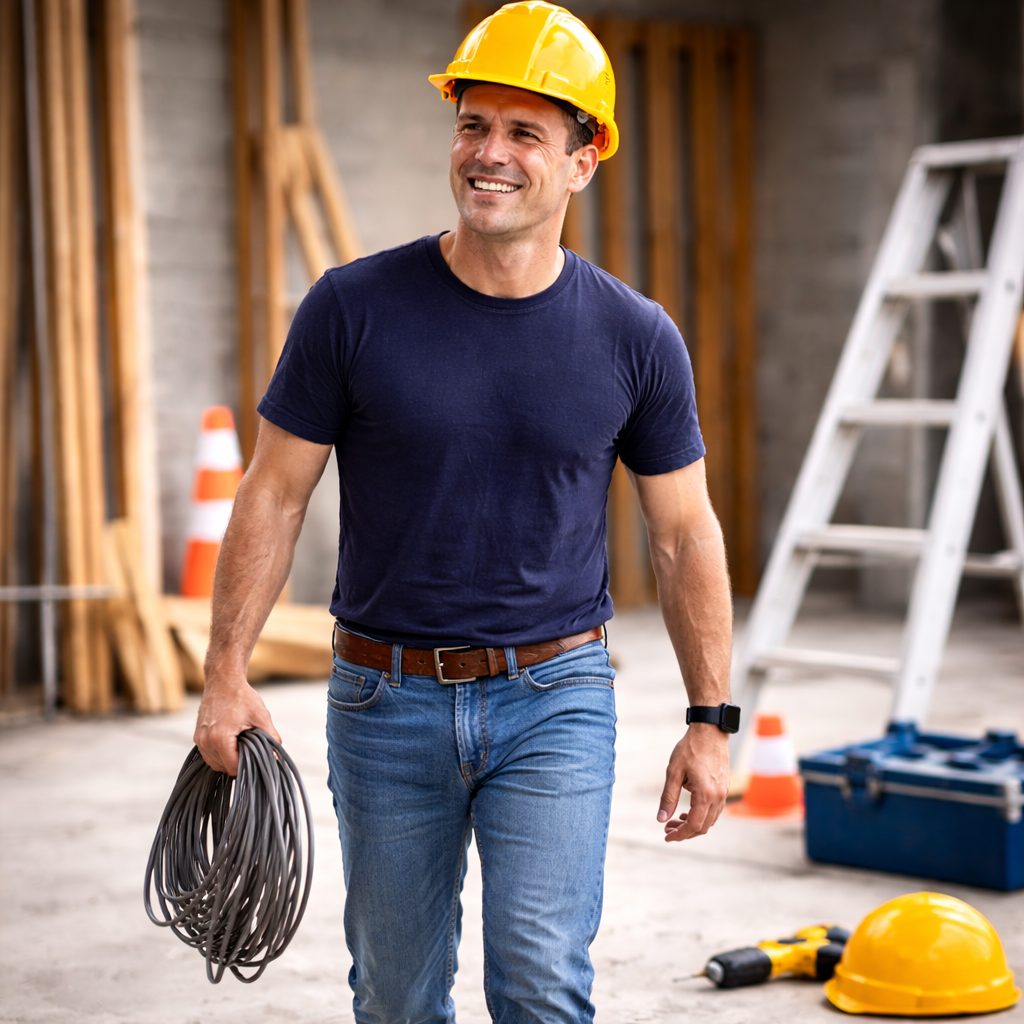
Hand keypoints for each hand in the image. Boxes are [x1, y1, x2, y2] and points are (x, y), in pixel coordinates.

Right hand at [193, 670, 280, 776]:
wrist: (223, 681)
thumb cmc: (242, 697)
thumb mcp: (261, 716)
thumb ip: (270, 738)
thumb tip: (277, 757)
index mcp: (220, 738)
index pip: (233, 767)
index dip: (247, 765)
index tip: (256, 758)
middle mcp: (205, 741)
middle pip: (222, 768)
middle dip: (237, 762)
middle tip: (249, 749)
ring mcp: (199, 739)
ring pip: (214, 763)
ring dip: (227, 760)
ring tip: (240, 744)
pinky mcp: (197, 736)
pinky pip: (208, 754)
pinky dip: (219, 753)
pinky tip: (231, 743)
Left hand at [657, 726, 729, 841]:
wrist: (710, 731)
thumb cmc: (690, 749)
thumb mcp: (674, 772)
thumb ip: (668, 797)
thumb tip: (661, 819)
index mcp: (705, 794)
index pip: (693, 825)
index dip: (680, 834)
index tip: (666, 836)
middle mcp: (718, 797)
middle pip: (703, 827)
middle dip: (685, 832)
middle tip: (667, 828)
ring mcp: (724, 793)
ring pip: (710, 820)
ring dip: (694, 824)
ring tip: (676, 820)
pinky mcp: (724, 788)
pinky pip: (715, 810)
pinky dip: (702, 815)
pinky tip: (690, 810)